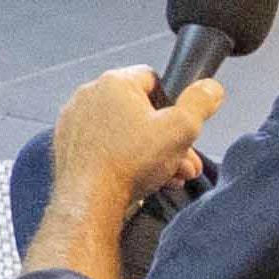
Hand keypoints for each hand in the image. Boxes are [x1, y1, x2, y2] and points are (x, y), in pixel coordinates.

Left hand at [29, 65, 223, 253]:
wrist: (90, 199)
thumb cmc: (129, 163)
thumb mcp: (180, 129)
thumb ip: (199, 104)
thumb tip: (210, 88)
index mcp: (115, 82)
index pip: (153, 79)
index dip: (173, 102)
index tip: (180, 124)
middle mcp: (90, 95)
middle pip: (139, 111)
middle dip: (166, 137)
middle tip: (182, 159)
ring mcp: (75, 120)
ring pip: (123, 132)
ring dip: (148, 152)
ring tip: (167, 175)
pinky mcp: (68, 144)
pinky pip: (103, 145)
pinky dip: (121, 158)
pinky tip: (140, 179)